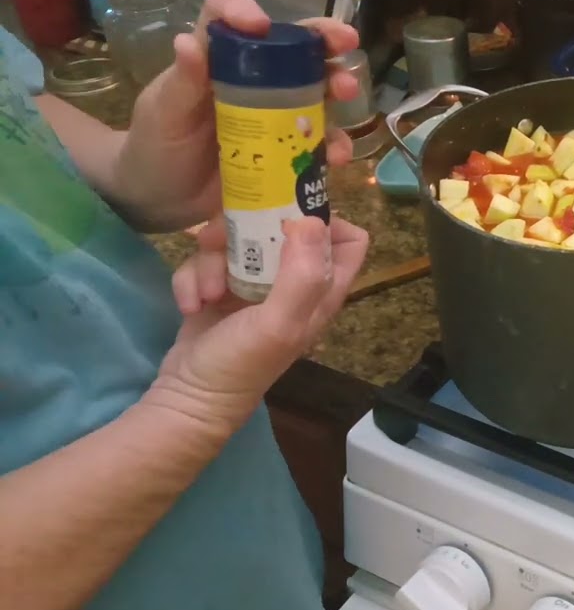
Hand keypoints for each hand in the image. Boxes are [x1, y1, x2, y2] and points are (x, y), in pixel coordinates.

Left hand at [119, 0, 359, 230]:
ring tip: (348, 94)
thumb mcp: (163, 115)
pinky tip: (337, 156)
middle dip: (323, 40)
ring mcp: (271, 113)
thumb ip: (180, 83)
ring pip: (313, 88)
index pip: (224, 12)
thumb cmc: (154, 148)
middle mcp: (248, 78)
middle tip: (347, 45)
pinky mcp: (284, 148)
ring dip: (337, 86)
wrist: (161, 201)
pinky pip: (316, 141)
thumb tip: (187, 41)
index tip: (261, 24)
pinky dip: (333, 144)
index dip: (243, 8)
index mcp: (212, 59)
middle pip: (290, 46)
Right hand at [148, 216, 368, 433]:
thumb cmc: (242, 365)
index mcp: (321, 289)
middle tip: (225, 241)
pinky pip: (206, 259)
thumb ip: (301, 276)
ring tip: (207, 292)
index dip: (328, 220)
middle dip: (251, 229)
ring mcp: (254, 282)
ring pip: (238, 239)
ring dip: (213, 261)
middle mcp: (292, 281)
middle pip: (284, 226)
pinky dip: (194, 278)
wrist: (189, 397)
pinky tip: (190, 304)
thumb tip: (313, 221)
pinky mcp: (218, 285)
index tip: (291, 212)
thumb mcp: (279, 323)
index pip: (349, 240)